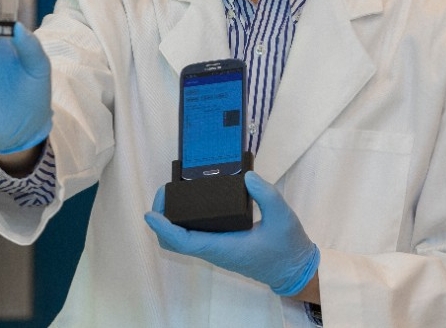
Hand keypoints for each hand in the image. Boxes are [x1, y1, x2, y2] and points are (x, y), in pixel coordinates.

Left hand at [143, 171, 319, 296]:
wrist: (295, 270)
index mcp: (224, 247)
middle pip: (175, 242)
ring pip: (181, 240)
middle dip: (162, 220)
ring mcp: (216, 250)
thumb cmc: (287, 246)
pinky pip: (192, 236)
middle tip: (164, 193)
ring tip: (171, 193)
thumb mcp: (283, 216)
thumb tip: (247, 176)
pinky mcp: (220, 246)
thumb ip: (267, 195)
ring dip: (170, 221)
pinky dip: (182, 222)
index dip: (164, 228)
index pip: (184, 242)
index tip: (151, 213)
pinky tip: (189, 202)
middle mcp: (215, 251)